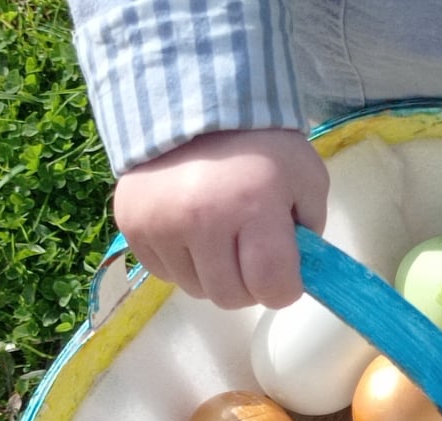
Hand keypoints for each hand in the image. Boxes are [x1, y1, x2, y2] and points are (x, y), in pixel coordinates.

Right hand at [114, 129, 328, 308]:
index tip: (285, 273)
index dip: (285, 288)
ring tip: (220, 236)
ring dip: (213, 274)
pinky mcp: (131, 225)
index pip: (272, 287)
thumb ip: (310, 232)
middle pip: (231, 297)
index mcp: (253, 207)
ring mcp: (160, 225)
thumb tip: (296, 275)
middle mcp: (201, 221)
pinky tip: (191, 229)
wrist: (194, 102)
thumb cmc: (261, 145)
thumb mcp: (306, 179)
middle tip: (252, 254)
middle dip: (249, 284)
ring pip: (195, 289)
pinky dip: (183, 262)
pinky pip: (165, 273)